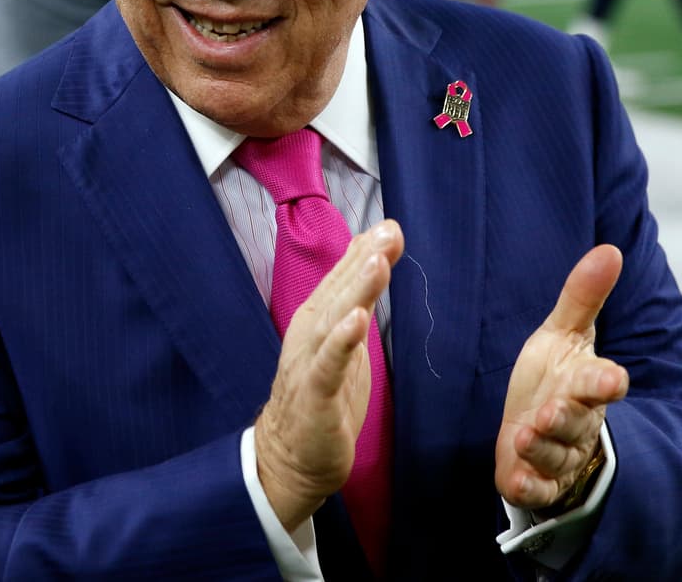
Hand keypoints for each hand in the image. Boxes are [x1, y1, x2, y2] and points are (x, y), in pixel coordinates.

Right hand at [254, 219, 403, 531]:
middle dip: (365, 260)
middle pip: (340, 291)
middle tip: (389, 233)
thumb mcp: (346, 339)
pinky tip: (356, 321)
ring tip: (377, 264)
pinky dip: (341, 341)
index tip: (390, 226)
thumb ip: (357, 296)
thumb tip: (374, 253)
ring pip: (335, 319)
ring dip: (356, 290)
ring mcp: (310, 362)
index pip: (343, 278)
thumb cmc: (322, 393)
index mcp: (318, 318)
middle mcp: (310, 333)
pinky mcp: (315, 394)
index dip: (365, 251)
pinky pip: (329, 364)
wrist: (291, 457)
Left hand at [496, 245, 628, 511]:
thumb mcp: (564, 333)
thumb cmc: (557, 377)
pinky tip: (515, 481)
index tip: (613, 378)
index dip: (605, 381)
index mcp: (585, 384)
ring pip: (556, 455)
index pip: (600, 383)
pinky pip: (536, 490)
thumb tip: (610, 249)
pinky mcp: (536, 481)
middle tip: (551, 410)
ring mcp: (558, 455)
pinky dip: (528, 487)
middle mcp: (577, 422)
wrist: (542, 427)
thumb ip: (583, 296)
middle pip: (577, 422)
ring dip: (542, 449)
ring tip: (525, 435)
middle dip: (566, 418)